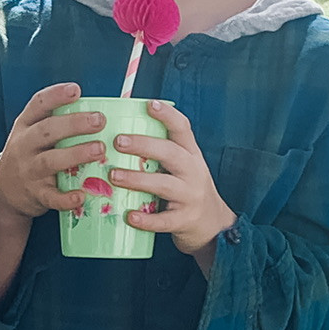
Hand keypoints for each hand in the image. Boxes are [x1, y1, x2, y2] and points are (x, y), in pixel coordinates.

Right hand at [0, 82, 102, 222]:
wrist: (5, 191)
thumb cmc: (29, 156)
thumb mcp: (31, 133)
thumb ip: (55, 121)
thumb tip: (96, 109)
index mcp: (25, 126)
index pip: (37, 105)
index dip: (56, 96)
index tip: (76, 90)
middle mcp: (24, 146)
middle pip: (47, 131)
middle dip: (73, 124)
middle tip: (99, 120)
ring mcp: (28, 170)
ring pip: (50, 161)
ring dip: (75, 154)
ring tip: (99, 149)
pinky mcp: (36, 194)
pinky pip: (51, 196)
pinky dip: (66, 198)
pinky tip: (82, 195)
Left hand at [109, 102, 236, 260]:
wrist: (214, 226)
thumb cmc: (188, 191)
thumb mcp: (184, 167)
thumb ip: (162, 154)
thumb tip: (121, 138)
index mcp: (191, 155)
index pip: (183, 129)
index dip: (168, 115)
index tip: (149, 104)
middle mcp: (193, 172)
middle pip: (171, 153)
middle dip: (144, 145)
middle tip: (118, 141)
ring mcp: (190, 196)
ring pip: (164, 185)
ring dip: (138, 179)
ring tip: (114, 175)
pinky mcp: (185, 220)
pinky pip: (164, 220)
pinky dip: (146, 219)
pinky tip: (129, 216)